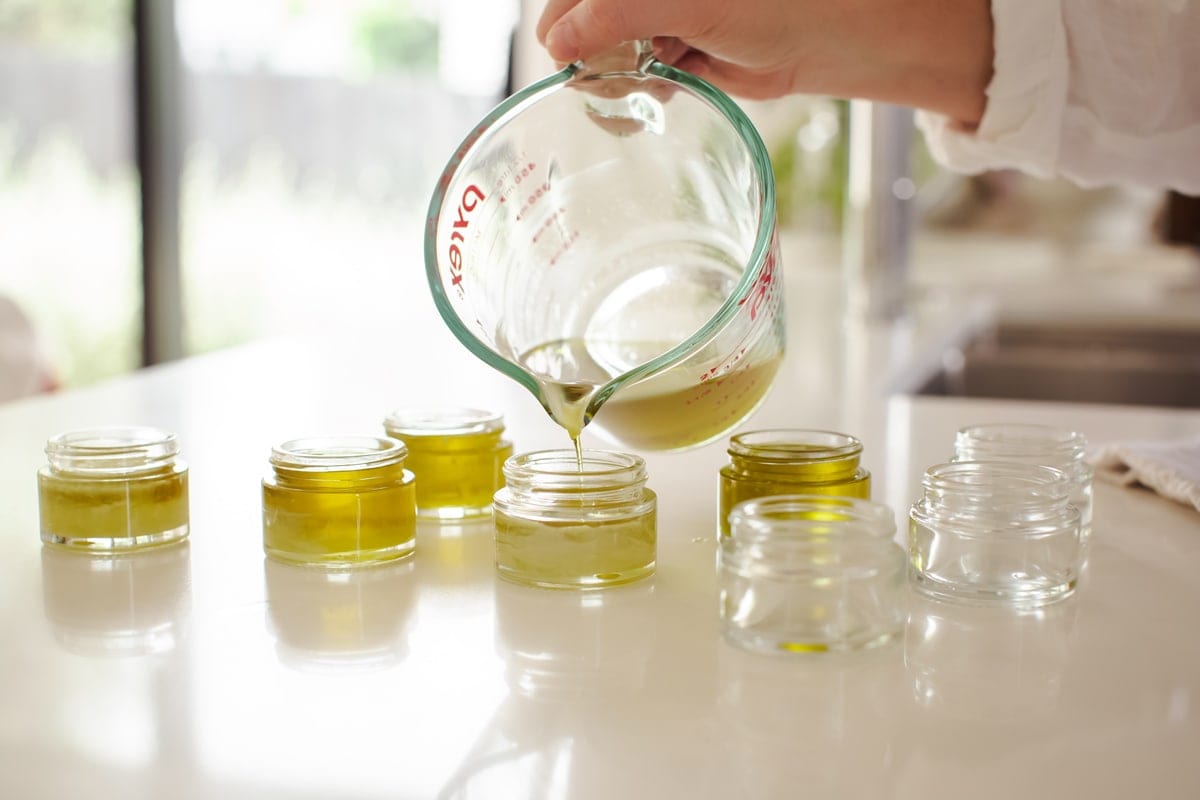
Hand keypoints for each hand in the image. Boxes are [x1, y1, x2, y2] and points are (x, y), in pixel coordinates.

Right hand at [536, 0, 992, 126]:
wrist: (824, 37)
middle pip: (584, 23)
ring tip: (637, 90)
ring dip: (613, 79)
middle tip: (604, 79)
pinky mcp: (675, 53)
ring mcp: (657, 20)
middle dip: (589, 55)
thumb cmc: (767, 2)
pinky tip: (654, 97)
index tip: (563, 57)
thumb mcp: (685, 3)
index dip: (562, 21)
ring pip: (606, 55)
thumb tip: (559, 42)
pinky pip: (635, 77)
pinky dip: (637, 92)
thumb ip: (617, 14)